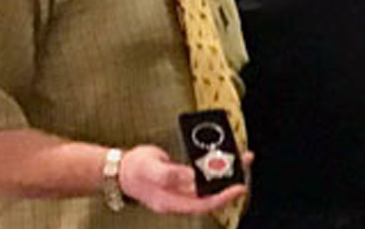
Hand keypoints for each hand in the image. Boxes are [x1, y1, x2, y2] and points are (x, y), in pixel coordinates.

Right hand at [117, 145, 247, 214]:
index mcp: (171, 202)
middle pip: (210, 195)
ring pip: (209, 186)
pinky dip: (213, 170)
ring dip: (225, 174)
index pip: (204, 205)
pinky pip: (202, 178)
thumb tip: (190, 177)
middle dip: (230, 181)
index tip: (239, 187)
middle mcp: (179, 199)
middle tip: (245, 163)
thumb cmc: (134, 170)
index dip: (223, 197)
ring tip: (240, 159)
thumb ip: (170, 175)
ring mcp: (180, 191)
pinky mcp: (182, 182)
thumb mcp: (150, 169)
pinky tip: (221, 160)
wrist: (119, 170)